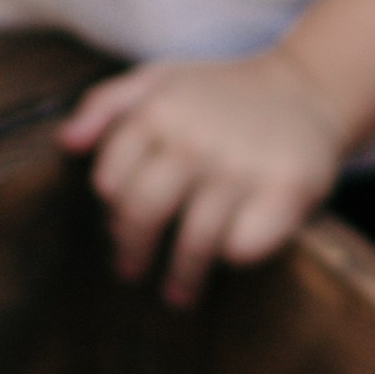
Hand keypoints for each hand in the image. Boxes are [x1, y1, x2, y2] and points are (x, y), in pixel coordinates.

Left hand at [62, 47, 346, 307]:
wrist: (308, 89)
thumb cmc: (221, 94)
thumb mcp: (162, 78)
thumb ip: (107, 104)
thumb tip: (67, 143)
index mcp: (160, 110)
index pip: (112, 182)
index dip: (113, 210)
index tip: (118, 226)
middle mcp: (197, 139)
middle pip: (144, 214)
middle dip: (132, 251)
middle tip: (130, 271)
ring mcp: (241, 166)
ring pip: (195, 240)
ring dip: (182, 276)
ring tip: (176, 295)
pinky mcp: (286, 189)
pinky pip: (244, 246)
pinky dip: (233, 257)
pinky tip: (228, 260)